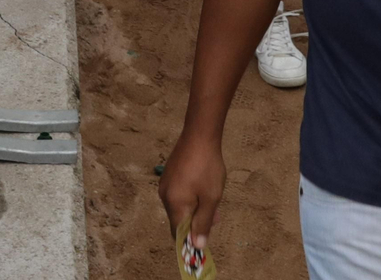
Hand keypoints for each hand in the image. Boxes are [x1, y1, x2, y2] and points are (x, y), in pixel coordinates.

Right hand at [158, 135, 225, 254]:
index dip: (190, 240)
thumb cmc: (207, 168)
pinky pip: (177, 195)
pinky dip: (189, 198)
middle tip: (216, 215)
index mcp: (174, 204)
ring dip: (194, 210)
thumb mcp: (211, 198)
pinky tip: (202, 187)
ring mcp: (165, 184)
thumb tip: (197, 246)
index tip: (205, 239)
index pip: (178, 233)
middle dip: (196, 223)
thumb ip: (204, 223)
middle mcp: (164, 196)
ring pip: (179, 207)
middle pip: (178, 220)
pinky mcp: (168, 175)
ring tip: (212, 199)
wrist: (199, 135)